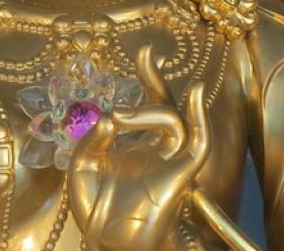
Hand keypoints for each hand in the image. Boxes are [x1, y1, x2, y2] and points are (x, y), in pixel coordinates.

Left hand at [68, 45, 210, 250]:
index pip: (142, 107)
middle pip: (163, 107)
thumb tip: (110, 115)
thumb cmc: (96, 210)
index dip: (147, 79)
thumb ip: (93, 138)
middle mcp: (153, 151)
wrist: (108, 244)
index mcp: (131, 146)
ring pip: (173, 122)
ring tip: (121, 116)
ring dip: (149, 110)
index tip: (146, 52)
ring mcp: (168, 161)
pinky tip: (195, 96)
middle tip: (147, 52)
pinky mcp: (181, 175)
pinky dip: (200, 119)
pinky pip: (199, 144)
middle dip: (156, 78)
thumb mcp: (83, 166)